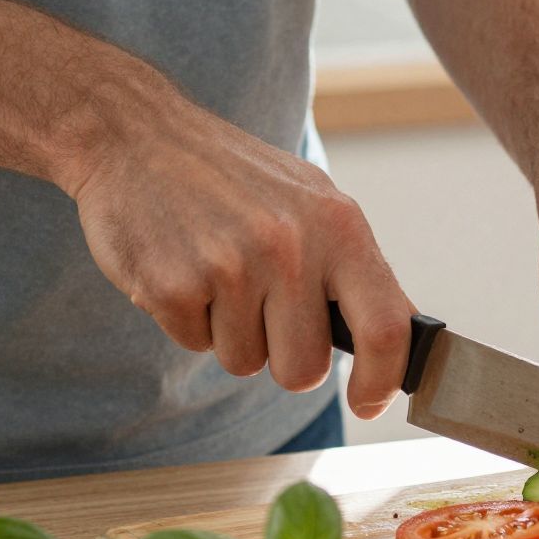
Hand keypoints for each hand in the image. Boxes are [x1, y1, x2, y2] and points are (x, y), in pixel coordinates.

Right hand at [64, 89, 415, 419]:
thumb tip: (400, 339)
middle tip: (265, 311)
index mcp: (340, 227)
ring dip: (232, 334)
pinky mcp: (171, 286)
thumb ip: (356, 268)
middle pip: (305, 369)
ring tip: (219, 273)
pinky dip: (190, 321)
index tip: (368, 402)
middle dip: (286, 359)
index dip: (383, 380)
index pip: (386, 328)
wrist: (137, 136)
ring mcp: (229, 267)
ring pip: (246, 362)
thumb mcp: (315, 202)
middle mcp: (290, 247)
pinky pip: (195, 346)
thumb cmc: (236, 177)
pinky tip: (185, 268)